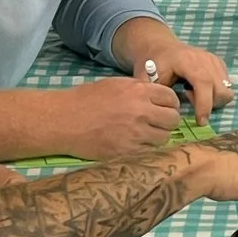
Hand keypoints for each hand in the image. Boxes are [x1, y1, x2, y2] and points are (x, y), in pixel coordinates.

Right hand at [56, 77, 184, 156]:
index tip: (163, 109)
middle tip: (156, 123)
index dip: (169, 104)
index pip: (171, 99)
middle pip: (173, 119)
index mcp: (138, 91)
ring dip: (157, 136)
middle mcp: (141, 111)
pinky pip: (149, 151)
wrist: (64, 121)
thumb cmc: (86, 100)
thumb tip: (157, 98)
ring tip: (143, 134)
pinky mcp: (128, 151)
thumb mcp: (115, 85)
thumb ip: (139, 90)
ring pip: (164, 138)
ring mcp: (136, 133)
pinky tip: (132, 143)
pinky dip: (145, 148)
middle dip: (167, 121)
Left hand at [151, 39, 236, 121]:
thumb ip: (154, 94)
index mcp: (187, 60)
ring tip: (194, 93)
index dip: (204, 104)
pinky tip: (199, 88)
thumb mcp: (147, 78)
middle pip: (221, 90)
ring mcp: (214, 60)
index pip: (204, 83)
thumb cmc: (154, 63)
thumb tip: (161, 113)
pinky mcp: (219, 64)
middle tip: (188, 98)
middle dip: (209, 104)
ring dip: (214, 99)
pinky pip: (227, 86)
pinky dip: (216, 93)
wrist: (161, 46)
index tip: (200, 122)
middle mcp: (205, 59)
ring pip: (227, 90)